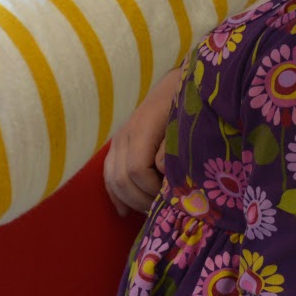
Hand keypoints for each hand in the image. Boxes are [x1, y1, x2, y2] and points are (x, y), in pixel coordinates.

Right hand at [105, 67, 182, 214]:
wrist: (178, 82)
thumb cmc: (188, 103)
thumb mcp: (186, 123)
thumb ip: (173, 147)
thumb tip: (161, 170)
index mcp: (142, 128)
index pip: (136, 170)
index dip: (152, 189)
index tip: (172, 195)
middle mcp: (124, 135)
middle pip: (121, 179)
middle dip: (141, 199)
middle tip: (163, 207)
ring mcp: (118, 140)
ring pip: (112, 179)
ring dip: (130, 200)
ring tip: (150, 209)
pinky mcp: (119, 145)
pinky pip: (108, 175)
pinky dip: (115, 195)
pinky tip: (124, 212)